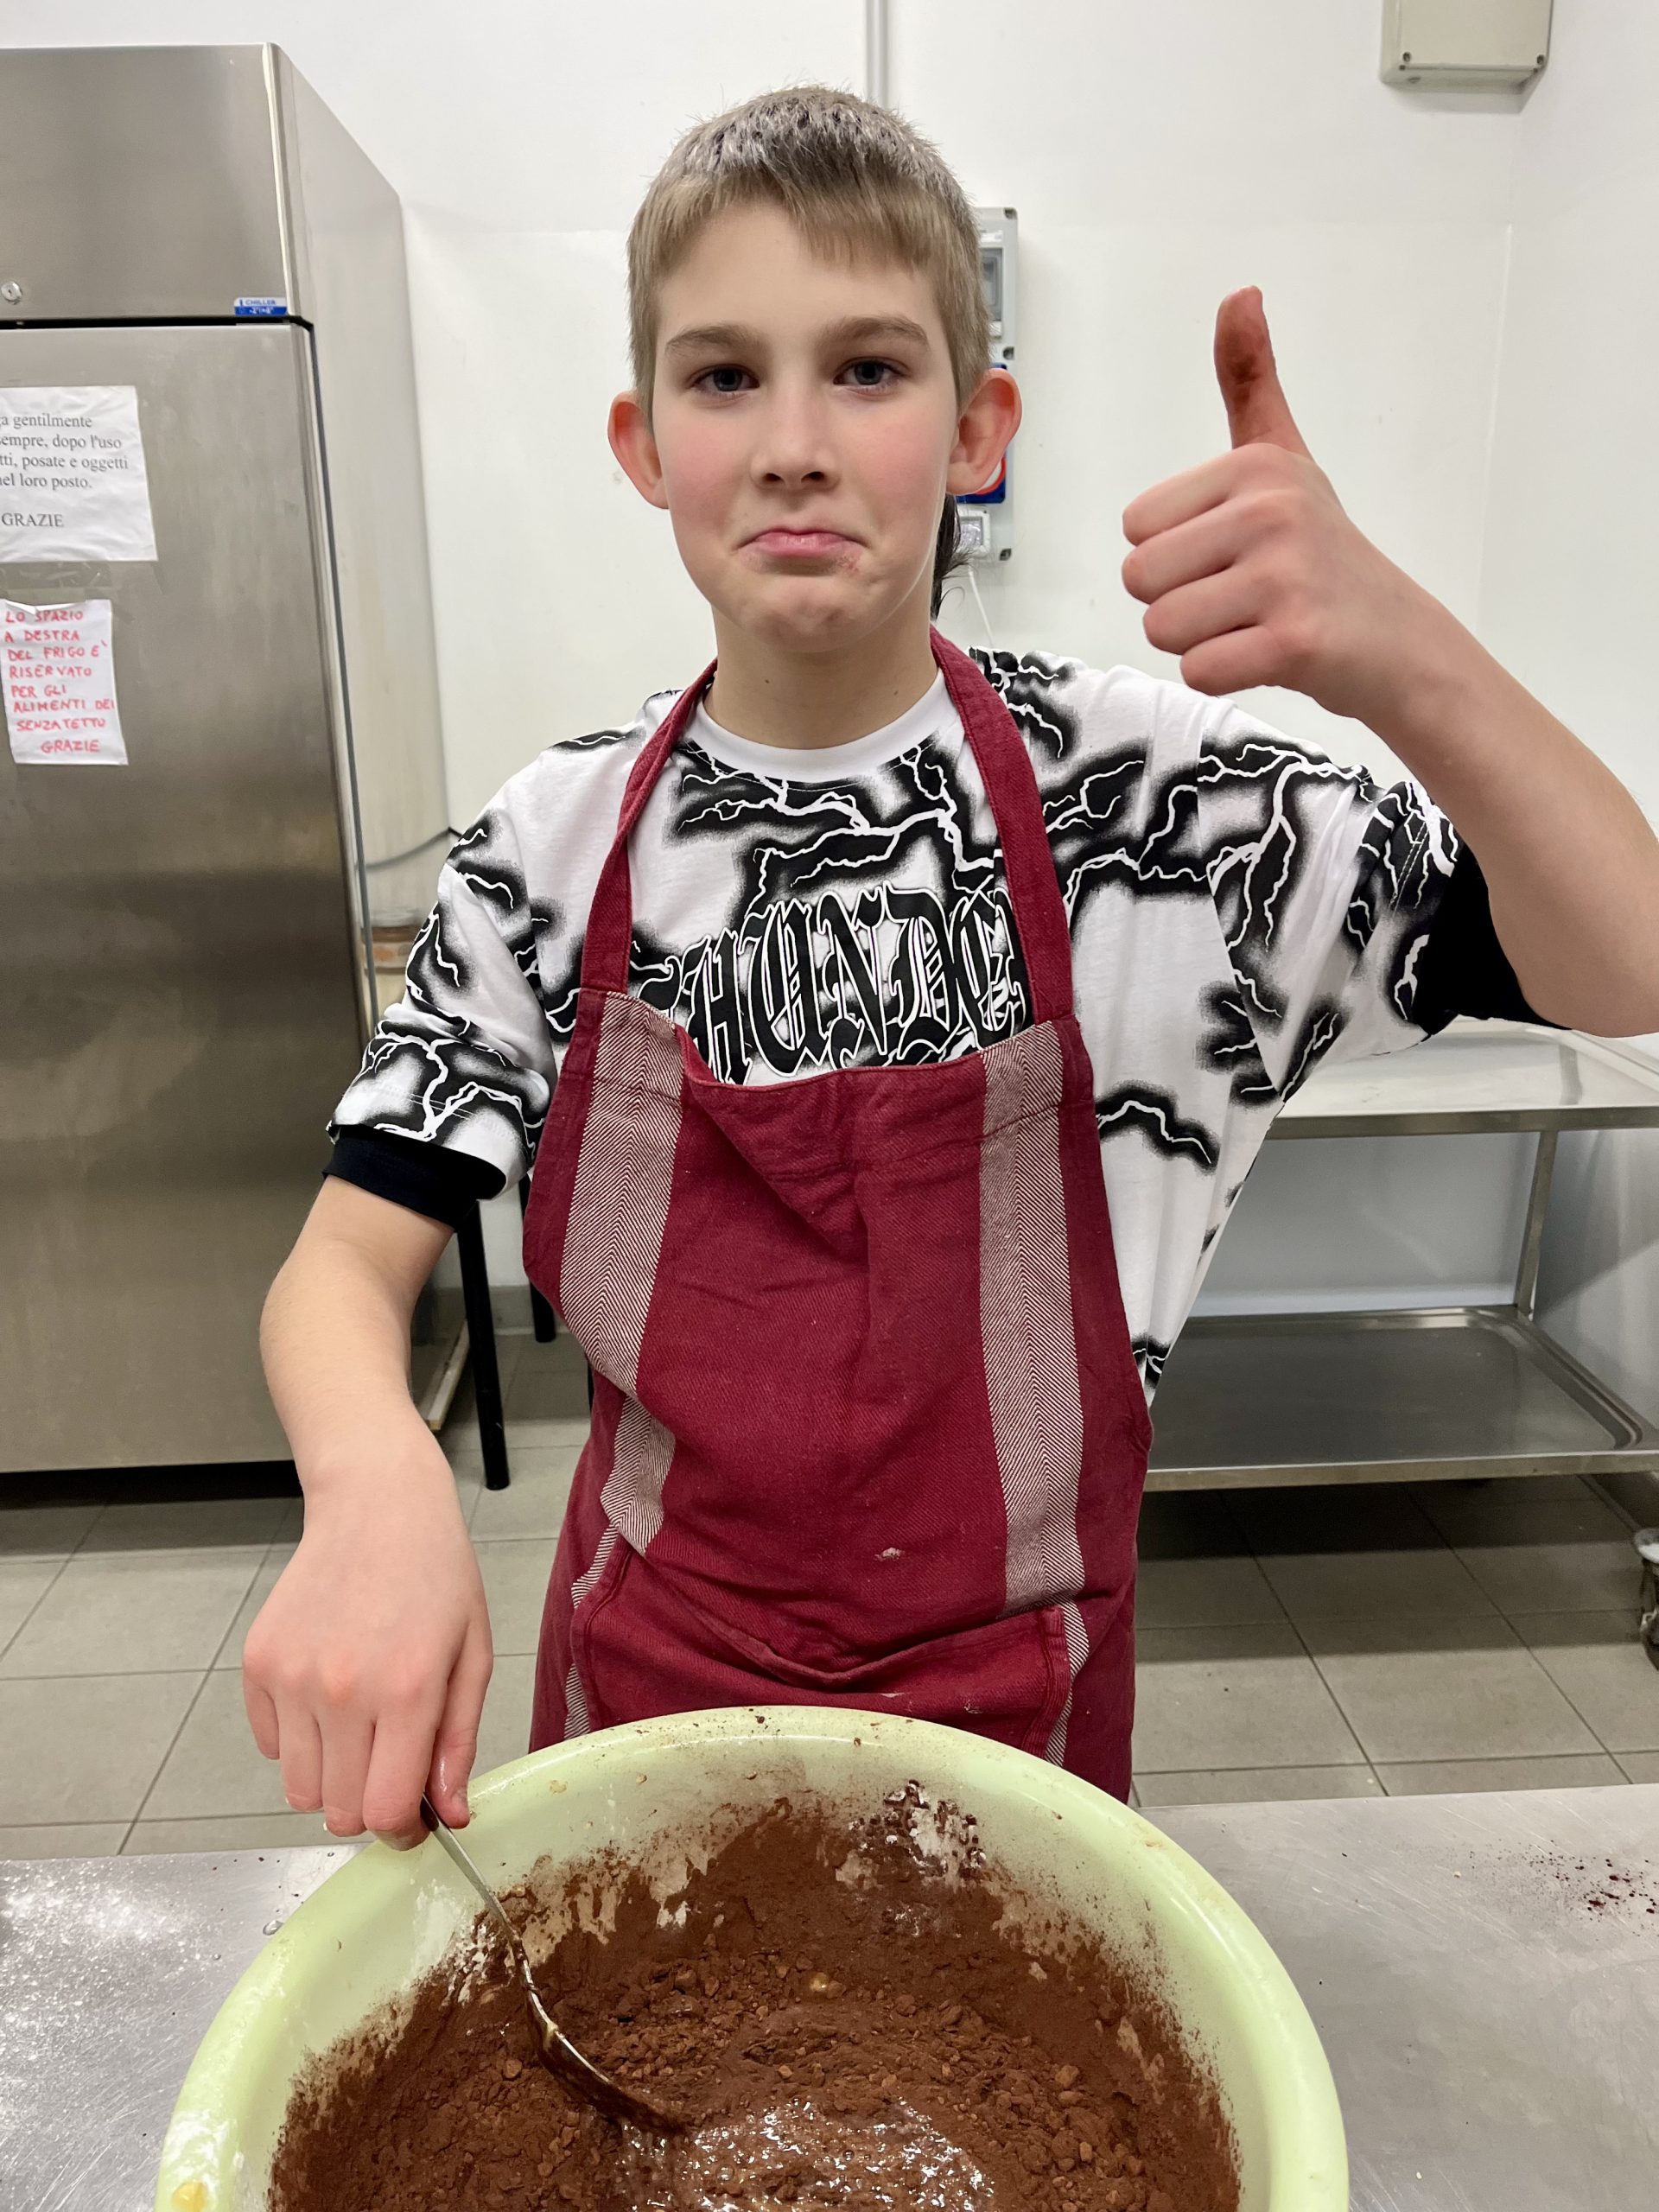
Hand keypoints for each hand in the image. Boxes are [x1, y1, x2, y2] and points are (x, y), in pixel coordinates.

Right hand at [241, 1427, 491, 1847]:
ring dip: (330, 1776)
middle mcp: (340, 1690)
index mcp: (405, 1691)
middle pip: (337, 1811)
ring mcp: (291, 1677)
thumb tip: (449, 1817)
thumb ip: (458, 1744)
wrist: (377, 1505)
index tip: (413, 1819)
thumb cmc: (437, 1577)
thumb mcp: (472, 1656)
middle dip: (367, 1805)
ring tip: (361, 1724)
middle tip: (391, 1764)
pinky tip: (329, 1691)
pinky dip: (297, 1739)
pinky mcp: (257, 1664)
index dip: (401, 1832)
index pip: (384, 1812)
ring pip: (298, 1788)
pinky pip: (270, 1746)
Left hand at [1120, 287, 1448, 723]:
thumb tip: (1240, 293)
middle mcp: (1271, 511)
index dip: (1172, 556)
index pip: (1135, 529)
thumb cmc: (1326, 556)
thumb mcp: (1285, 459)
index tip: (1233, 556)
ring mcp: (1286, 577)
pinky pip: (1199, 671)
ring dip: (1201, 641)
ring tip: (1256, 624)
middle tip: (1243, 599)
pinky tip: (1271, 656)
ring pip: (1163, 628)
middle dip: (1180, 604)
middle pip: (1140, 579)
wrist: (1399, 642)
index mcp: (1255, 466)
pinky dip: (1225, 675)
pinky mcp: (1295, 641)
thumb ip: (1250, 382)